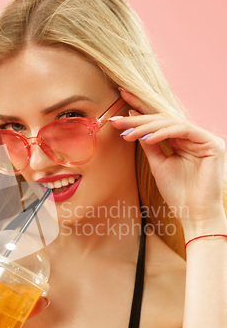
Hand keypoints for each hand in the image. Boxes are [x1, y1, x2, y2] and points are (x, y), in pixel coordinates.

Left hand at [110, 89, 225, 225]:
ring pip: (171, 123)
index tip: (117, 115)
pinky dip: (164, 133)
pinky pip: (183, 130)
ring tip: (128, 133)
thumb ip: (149, 143)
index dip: (139, 114)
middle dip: (138, 119)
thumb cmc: (177, 193)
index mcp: (183, 140)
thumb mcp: (158, 163)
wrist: (194, 214)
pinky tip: (147, 138)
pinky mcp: (211, 143)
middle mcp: (194, 137)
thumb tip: (134, 124)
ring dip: (146, 127)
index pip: (159, 123)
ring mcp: (204, 139)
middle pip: (163, 120)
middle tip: (117, 121)